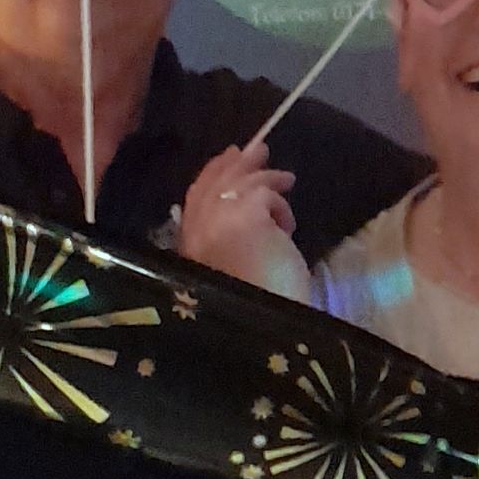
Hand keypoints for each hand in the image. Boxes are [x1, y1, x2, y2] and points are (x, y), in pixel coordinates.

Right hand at [180, 142, 309, 299]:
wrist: (264, 329)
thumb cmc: (254, 311)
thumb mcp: (233, 271)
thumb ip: (227, 242)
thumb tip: (245, 213)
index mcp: (189, 247)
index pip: (195, 198)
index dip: (211, 175)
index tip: (226, 159)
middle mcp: (198, 230)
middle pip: (215, 184)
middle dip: (235, 164)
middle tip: (257, 149)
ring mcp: (220, 220)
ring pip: (240, 183)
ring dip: (266, 177)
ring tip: (287, 179)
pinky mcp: (247, 214)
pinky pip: (266, 194)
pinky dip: (282, 208)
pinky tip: (289, 227)